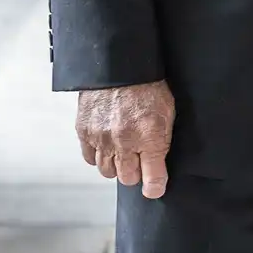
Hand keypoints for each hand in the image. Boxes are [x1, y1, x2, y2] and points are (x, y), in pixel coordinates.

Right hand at [76, 80, 174, 198]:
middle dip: (135, 173)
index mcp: (149, 136)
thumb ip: (162, 139)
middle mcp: (124, 141)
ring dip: (116, 165)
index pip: (153, 178)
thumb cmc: (147, 84)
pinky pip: (90, 158)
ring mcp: (102, 138)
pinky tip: (106, 144)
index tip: (154, 189)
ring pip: (107, 171)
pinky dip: (98, 155)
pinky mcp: (85, 131)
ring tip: (122, 150)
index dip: (154, 187)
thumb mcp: (168, 111)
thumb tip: (159, 163)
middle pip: (128, 178)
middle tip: (138, 160)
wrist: (119, 63)